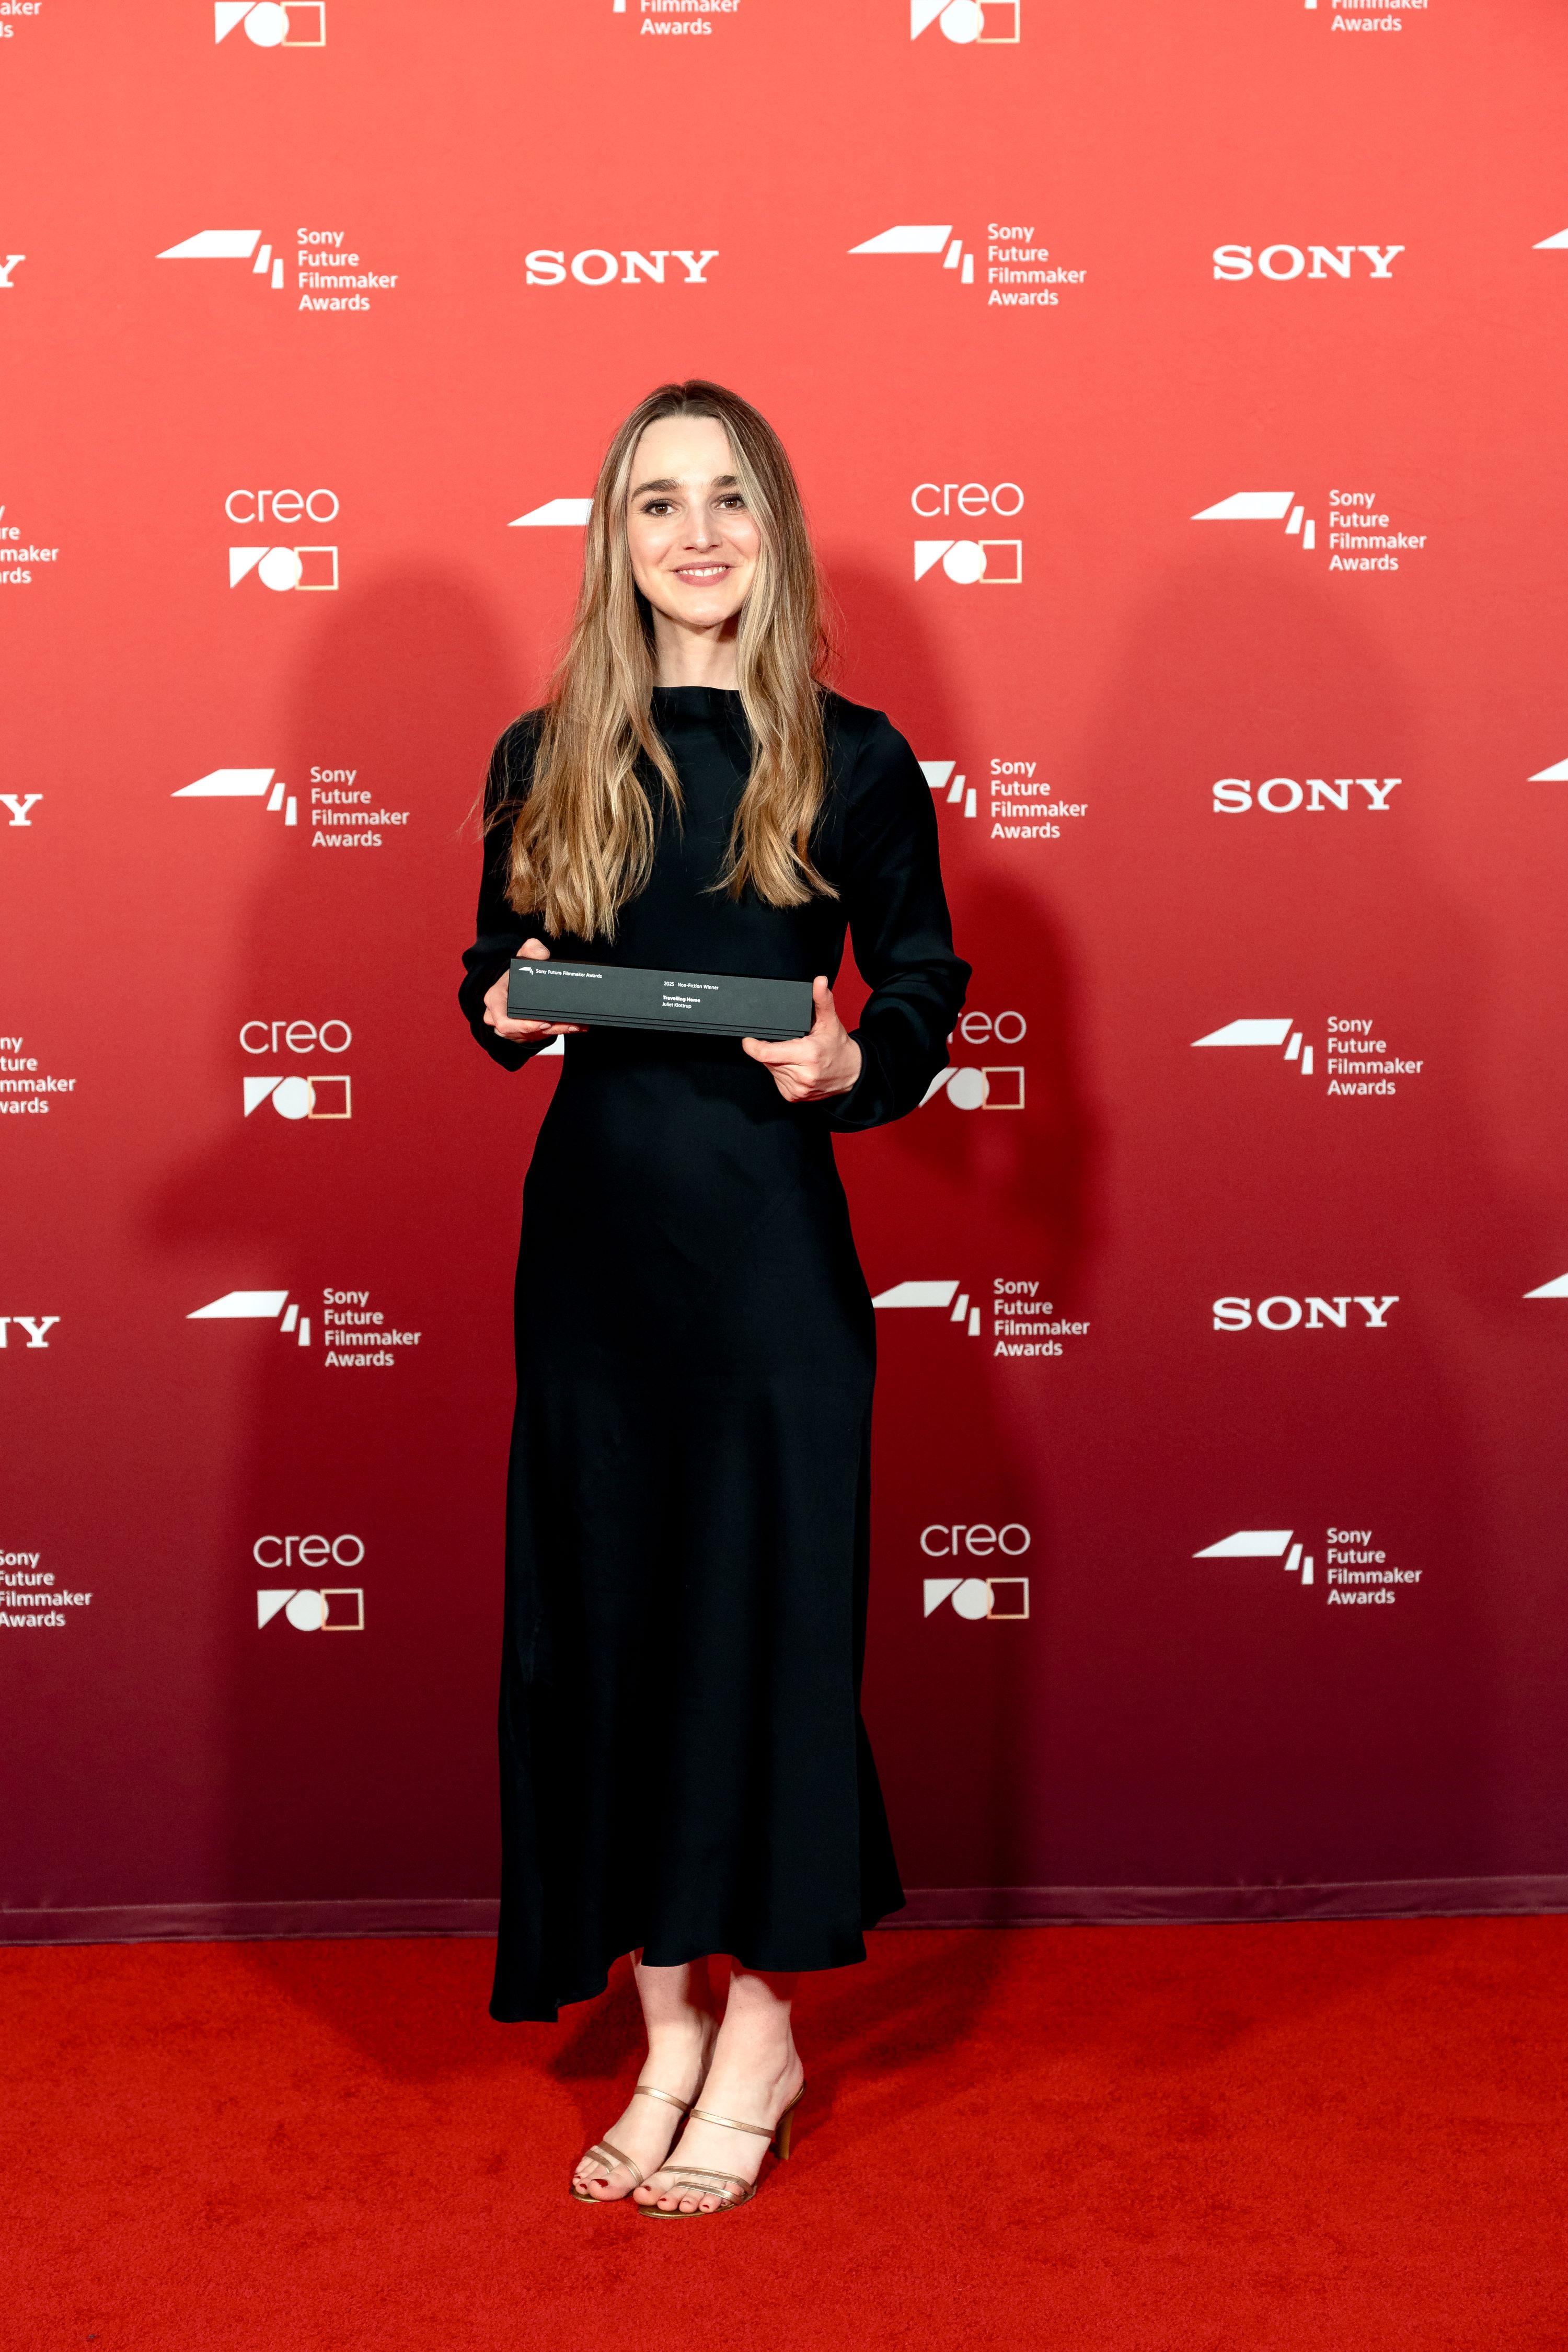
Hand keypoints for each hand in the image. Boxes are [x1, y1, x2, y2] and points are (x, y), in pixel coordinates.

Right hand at [482, 938, 586, 1042]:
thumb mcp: (521, 957)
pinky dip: (559, 1030)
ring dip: (557, 1030)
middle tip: (567, 1024)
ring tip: (576, 1024)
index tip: (544, 1022)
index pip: (503, 1022)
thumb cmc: (514, 975)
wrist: (512, 986)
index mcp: (495, 1001)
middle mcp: (499, 1018)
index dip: (523, 1026)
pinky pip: (541, 1035)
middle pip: (522, 1032)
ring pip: (535, 1035)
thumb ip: (531, 949)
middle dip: (547, 1030)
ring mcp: (512, 1028)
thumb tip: (542, 953)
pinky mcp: (523, 1033)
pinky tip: (575, 1026)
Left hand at [741, 975, 861, 1102]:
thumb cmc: (838, 1048)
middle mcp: (801, 1075)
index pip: (766, 1053)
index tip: (748, 1039)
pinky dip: (781, 1071)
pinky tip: (794, 1066)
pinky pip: (776, 1079)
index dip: (752, 1045)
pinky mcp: (793, 1096)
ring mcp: (796, 1089)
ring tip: (795, 1054)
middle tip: (790, 1042)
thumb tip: (819, 981)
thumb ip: (821, 1000)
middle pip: (767, 1058)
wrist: (851, 1074)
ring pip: (770, 1069)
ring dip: (776, 1060)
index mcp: (808, 1055)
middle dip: (772, 1048)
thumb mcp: (830, 1021)